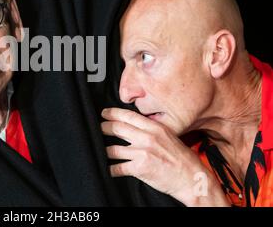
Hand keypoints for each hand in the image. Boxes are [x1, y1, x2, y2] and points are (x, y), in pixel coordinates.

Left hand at [101, 107, 229, 205]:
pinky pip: (118, 167)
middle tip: (99, 129)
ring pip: (113, 149)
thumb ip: (152, 130)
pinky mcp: (139, 168)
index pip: (128, 116)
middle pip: (117, 128)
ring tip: (103, 151)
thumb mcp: (169, 137)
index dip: (112, 113)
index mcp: (155, 128)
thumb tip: (135, 127)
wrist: (193, 178)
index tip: (105, 113)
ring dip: (105, 150)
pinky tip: (111, 169)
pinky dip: (112, 169)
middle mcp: (147, 138)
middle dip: (104, 128)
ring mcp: (142, 153)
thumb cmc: (183, 159)